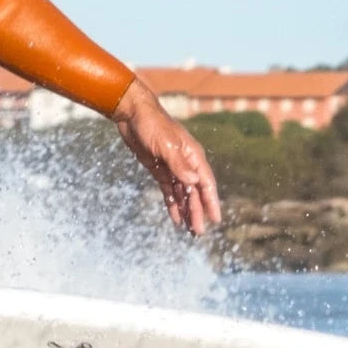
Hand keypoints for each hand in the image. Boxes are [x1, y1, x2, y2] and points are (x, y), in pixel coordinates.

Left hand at [111, 79, 221, 235]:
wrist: (131, 113)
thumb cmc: (152, 124)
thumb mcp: (165, 144)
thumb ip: (179, 164)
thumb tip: (194, 182)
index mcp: (192, 156)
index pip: (205, 183)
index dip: (211, 201)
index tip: (216, 219)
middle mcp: (186, 163)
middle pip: (195, 192)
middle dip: (197, 212)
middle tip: (199, 233)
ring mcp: (172, 167)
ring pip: (183, 194)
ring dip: (186, 211)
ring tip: (190, 230)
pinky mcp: (159, 169)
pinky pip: (169, 190)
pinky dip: (173, 204)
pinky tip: (175, 218)